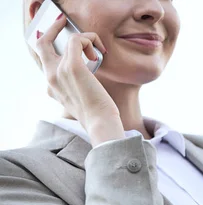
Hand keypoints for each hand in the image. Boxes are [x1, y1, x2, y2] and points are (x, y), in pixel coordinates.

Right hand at [36, 14, 122, 144]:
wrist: (100, 123)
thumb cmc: (97, 114)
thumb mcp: (82, 98)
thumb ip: (77, 84)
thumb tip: (89, 66)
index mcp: (51, 86)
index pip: (42, 58)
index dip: (48, 42)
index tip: (62, 37)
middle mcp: (50, 77)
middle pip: (41, 43)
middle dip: (53, 29)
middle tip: (65, 22)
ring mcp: (59, 71)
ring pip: (68, 39)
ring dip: (86, 39)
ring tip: (98, 52)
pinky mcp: (72, 66)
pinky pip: (77, 39)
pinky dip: (89, 39)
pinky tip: (99, 52)